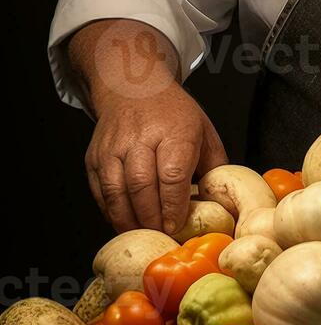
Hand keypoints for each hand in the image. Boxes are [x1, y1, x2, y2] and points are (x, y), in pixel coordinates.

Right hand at [86, 81, 227, 234]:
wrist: (134, 88)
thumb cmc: (174, 115)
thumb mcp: (204, 132)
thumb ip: (213, 166)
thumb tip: (220, 202)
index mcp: (174, 132)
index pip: (172, 174)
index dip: (173, 204)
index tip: (176, 224)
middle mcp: (140, 139)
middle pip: (142, 185)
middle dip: (151, 217)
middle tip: (161, 236)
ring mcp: (113, 148)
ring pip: (116, 191)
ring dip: (128, 220)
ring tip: (143, 234)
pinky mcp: (95, 157)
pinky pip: (100, 191)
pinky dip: (111, 211)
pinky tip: (124, 221)